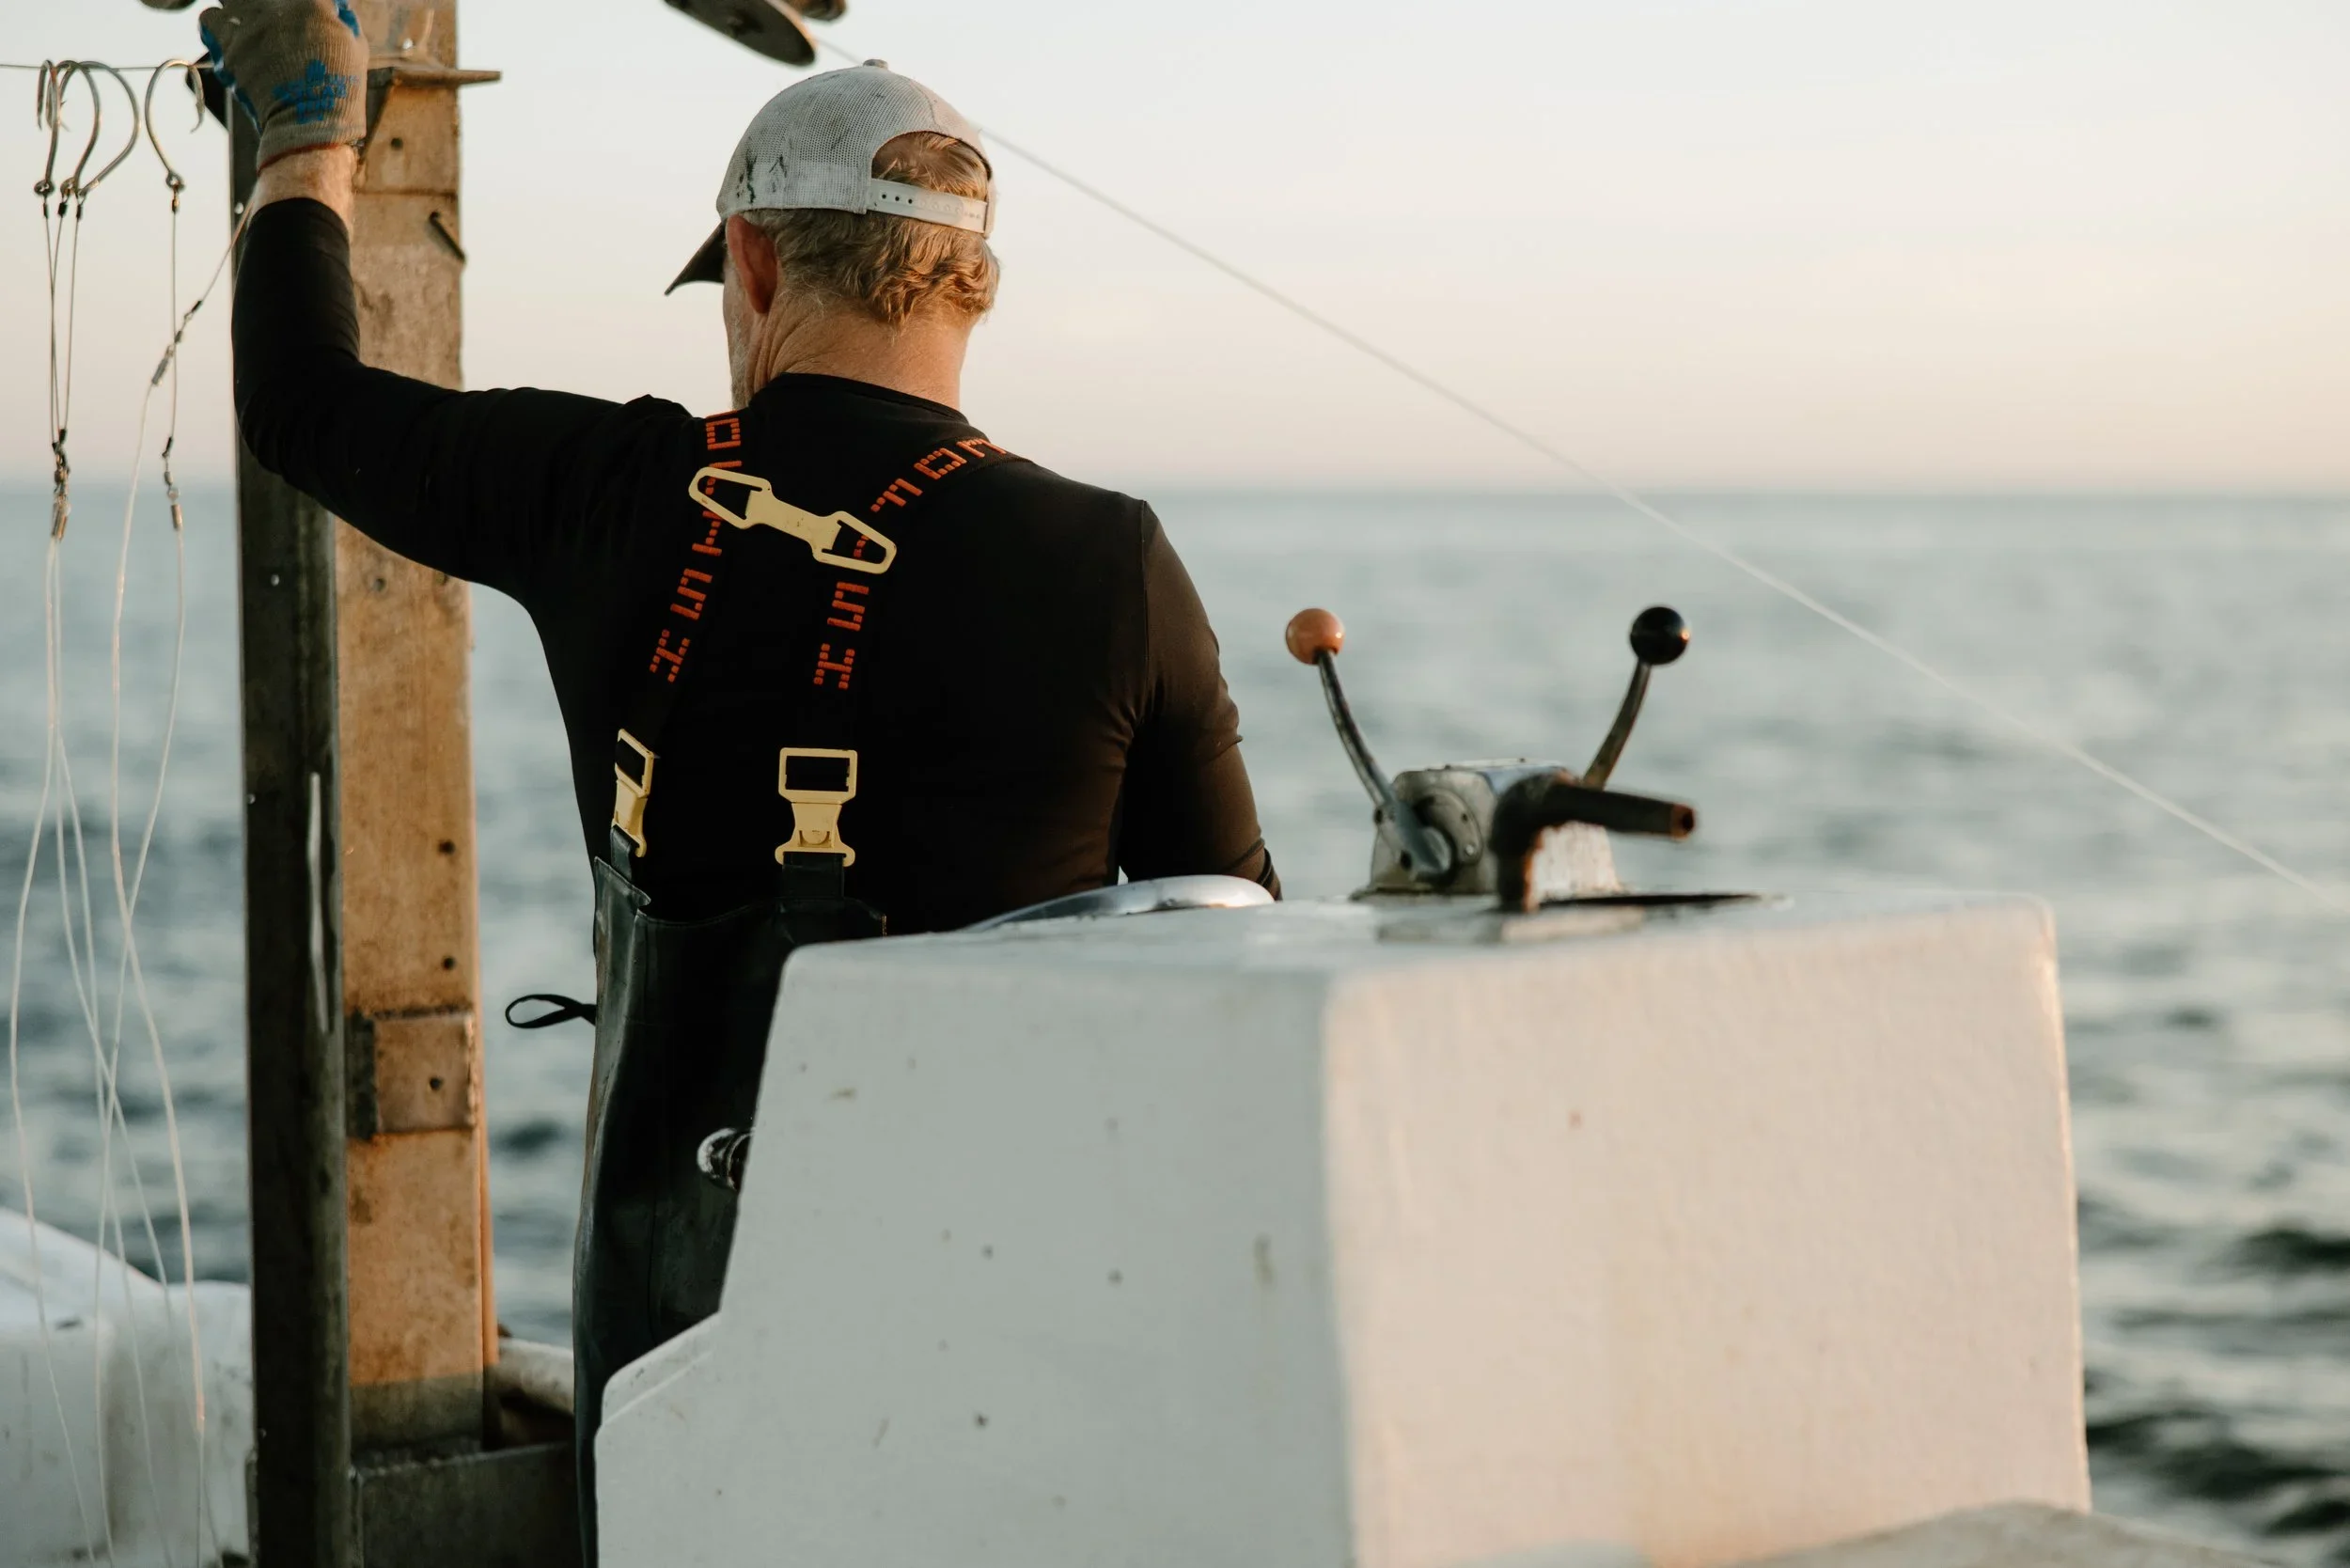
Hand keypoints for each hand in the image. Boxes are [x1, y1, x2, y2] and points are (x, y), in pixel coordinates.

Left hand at [198, 0, 366, 169]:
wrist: (311, 123)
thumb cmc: (341, 89)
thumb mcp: (356, 49)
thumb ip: (343, 20)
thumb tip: (336, 7)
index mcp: (311, 3)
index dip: (302, 6)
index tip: (301, 18)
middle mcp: (274, 7)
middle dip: (264, 5)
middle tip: (269, 19)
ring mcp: (248, 26)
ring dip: (237, 9)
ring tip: (246, 25)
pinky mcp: (229, 47)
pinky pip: (208, 19)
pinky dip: (216, 25)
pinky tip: (230, 38)